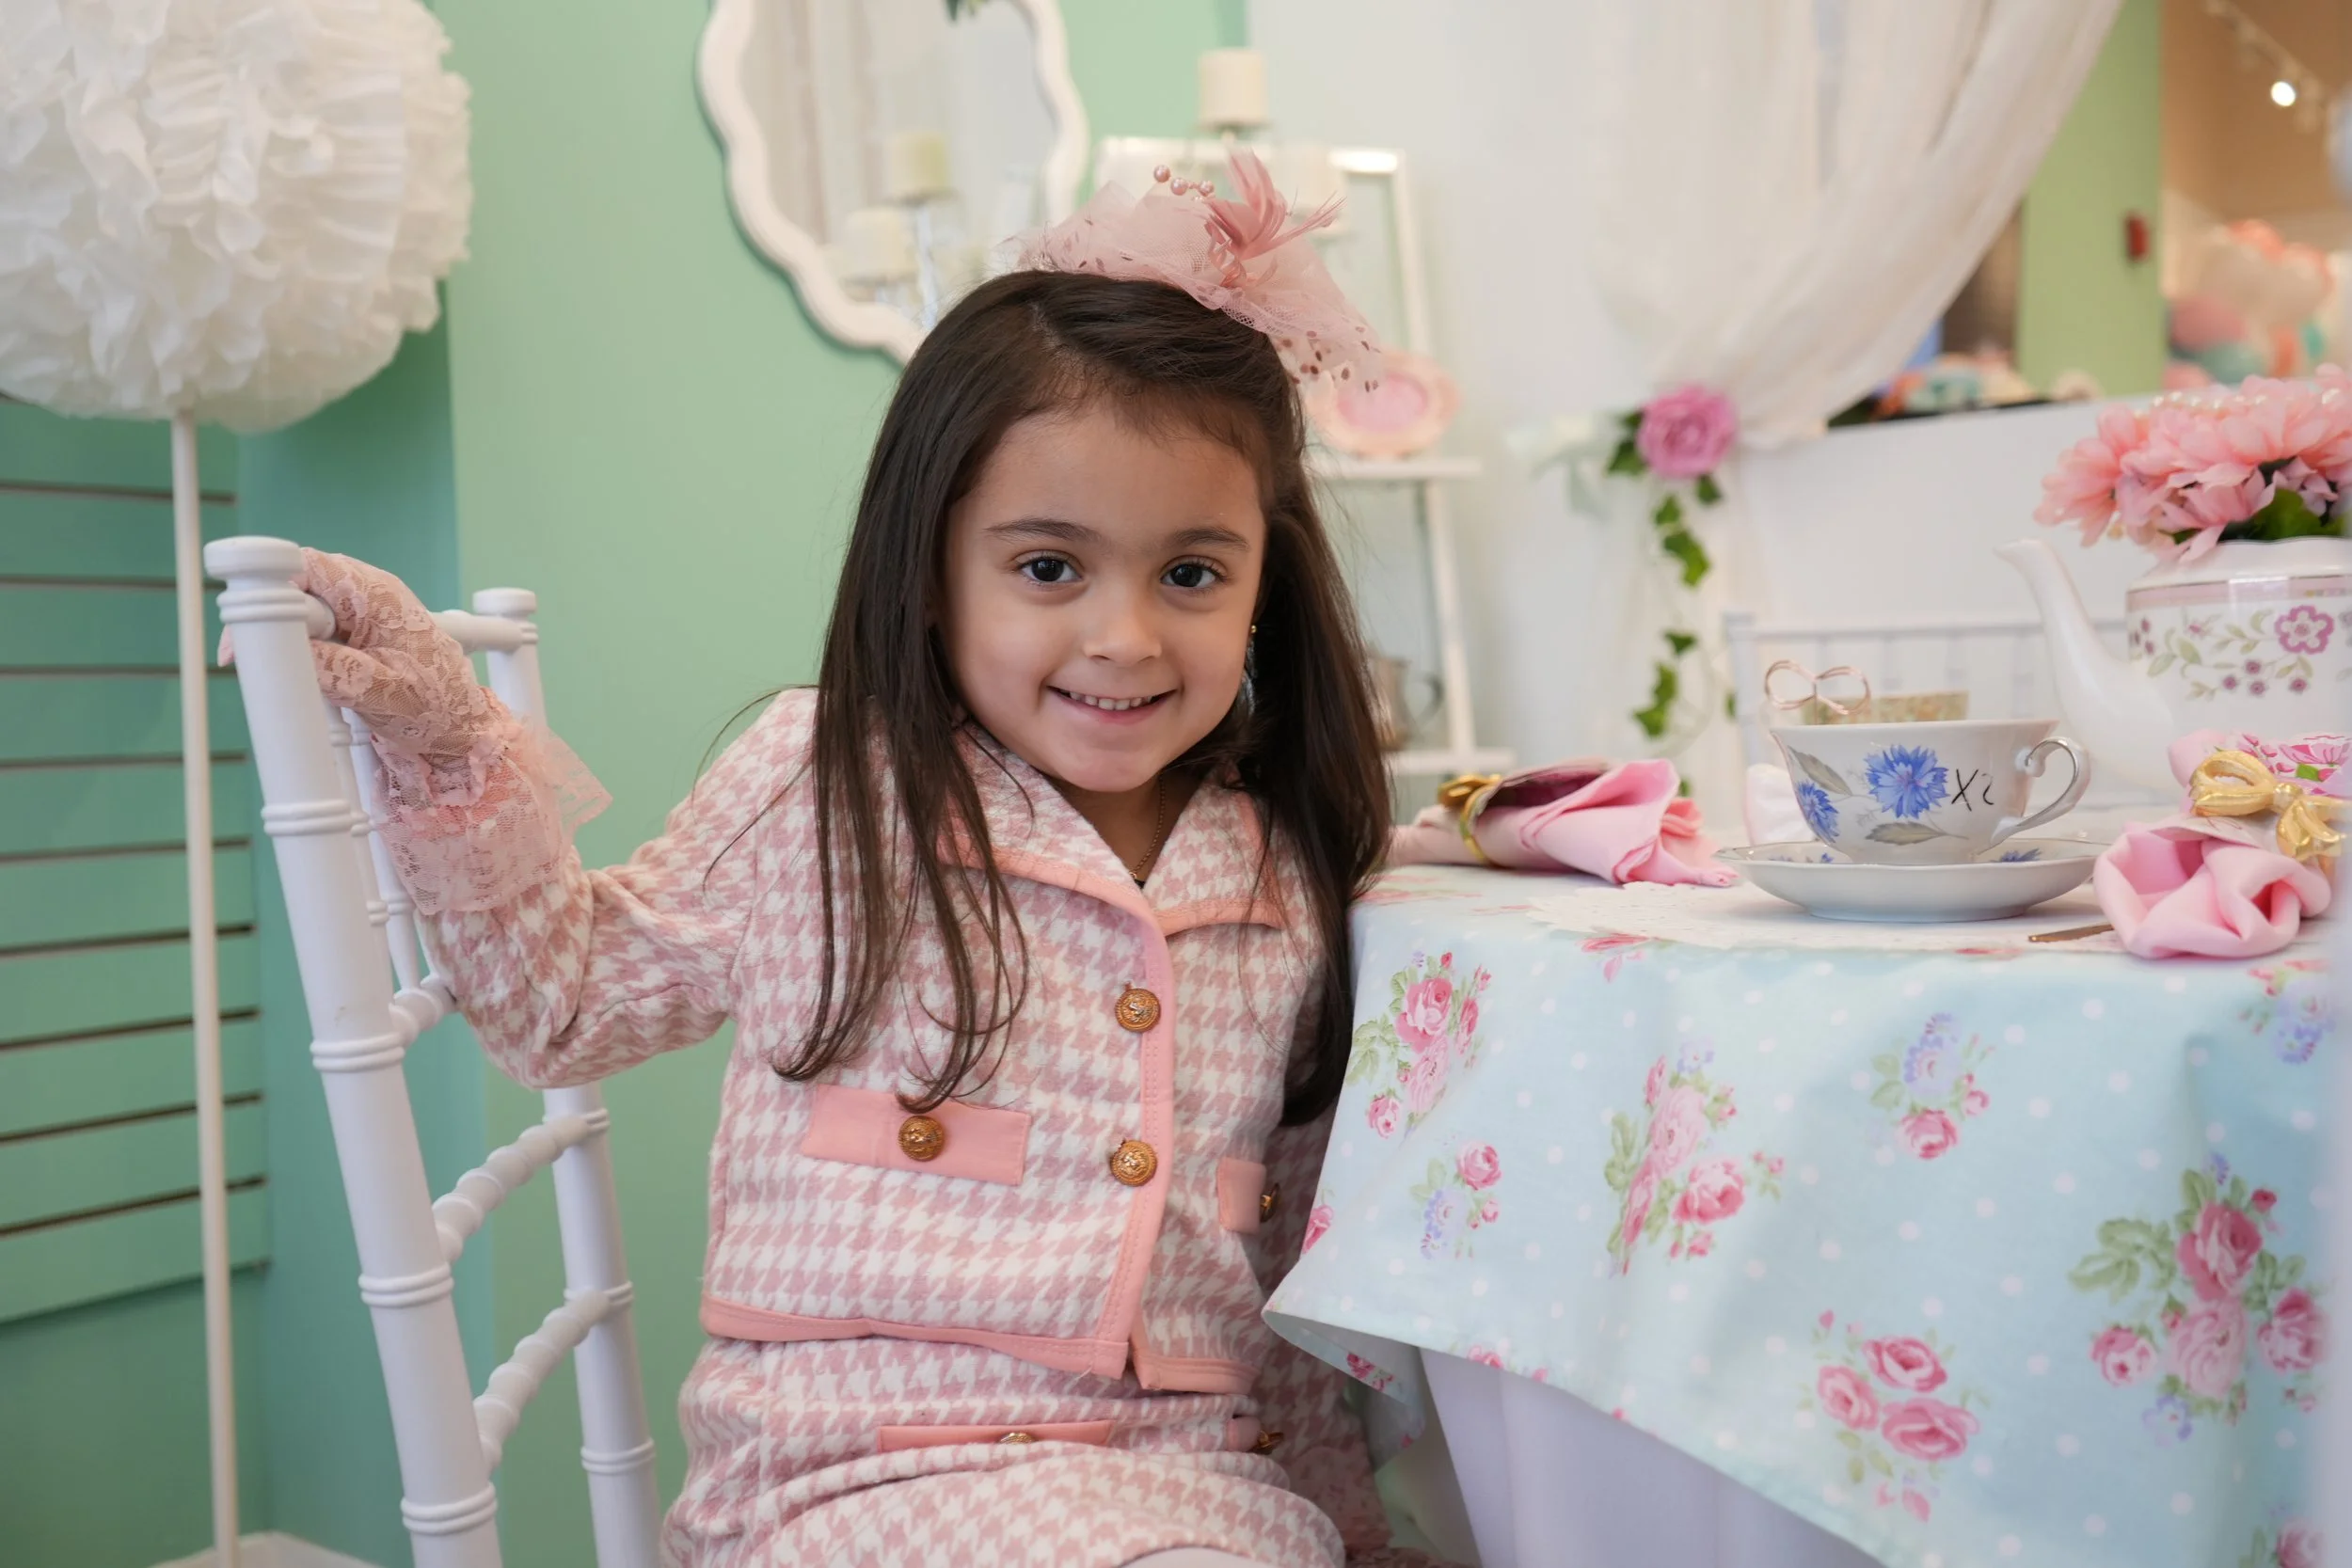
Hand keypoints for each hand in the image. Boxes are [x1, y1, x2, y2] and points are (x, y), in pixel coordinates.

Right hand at [219, 549, 504, 773]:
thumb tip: (289, 652)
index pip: (305, 567)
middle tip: (251, 662)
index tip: (244, 639)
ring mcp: (358, 609)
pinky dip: (297, 650)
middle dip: (269, 621)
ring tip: (286, 675)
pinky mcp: (353, 630)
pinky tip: (304, 678)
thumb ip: (336, 670)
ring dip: (283, 639)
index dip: (267, 595)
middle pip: (294, 584)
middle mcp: (366, 591)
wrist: (460, 730)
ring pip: (299, 608)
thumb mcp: (382, 695)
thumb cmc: (434, 711)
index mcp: (377, 594)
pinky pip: (311, 627)